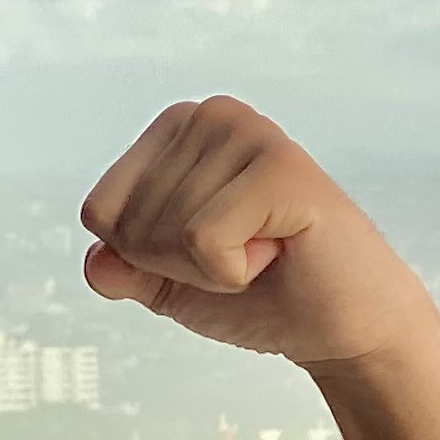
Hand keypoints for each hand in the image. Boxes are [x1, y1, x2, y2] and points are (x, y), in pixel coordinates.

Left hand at [77, 97, 439, 373]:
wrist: (342, 327)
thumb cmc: (261, 295)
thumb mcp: (168, 284)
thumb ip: (120, 269)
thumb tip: (96, 262)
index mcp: (176, 128)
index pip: (100, 212)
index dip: (145, 260)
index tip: (208, 253)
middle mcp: (210, 113)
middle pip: (130, 225)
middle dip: (180, 267)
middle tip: (246, 257)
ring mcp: (248, 132)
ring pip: (166, 232)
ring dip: (212, 271)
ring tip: (267, 252)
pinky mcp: (280, 165)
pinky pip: (203, 240)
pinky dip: (233, 272)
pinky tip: (280, 252)